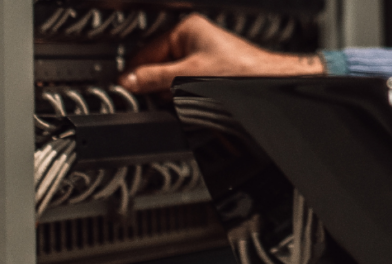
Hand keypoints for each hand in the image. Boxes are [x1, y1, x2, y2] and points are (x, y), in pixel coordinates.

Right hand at [118, 14, 324, 94]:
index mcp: (186, 31)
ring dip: (168, 95)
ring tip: (175, 102)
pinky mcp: (208, 77)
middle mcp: (193, 42)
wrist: (268, 86)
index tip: (123, 89)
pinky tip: (186, 104)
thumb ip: (155, 79)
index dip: (134, 73)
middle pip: (156, 68)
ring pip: (170, 81)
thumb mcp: (187, 77)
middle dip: (153, 86)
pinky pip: (183, 89)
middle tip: (147, 100)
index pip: (146, 52)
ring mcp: (201, 60)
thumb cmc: (240, 73)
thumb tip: (129, 81)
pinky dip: (180, 99)